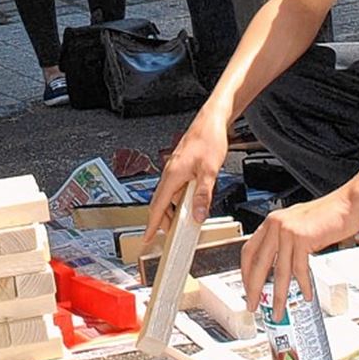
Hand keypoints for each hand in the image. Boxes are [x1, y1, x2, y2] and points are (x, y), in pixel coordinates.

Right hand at [143, 103, 228, 242]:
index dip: (151, 224)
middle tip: (173, 235)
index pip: (158, 206)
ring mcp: (175, 169)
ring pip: (170, 196)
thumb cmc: (208, 140)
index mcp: (172, 176)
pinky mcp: (182, 166)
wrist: (212, 121)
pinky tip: (193, 201)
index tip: (146, 237)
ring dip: (174, 210)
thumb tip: (197, 215)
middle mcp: (170, 173)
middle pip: (161, 203)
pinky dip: (180, 199)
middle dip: (164, 221)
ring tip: (186, 221)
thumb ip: (203, 195)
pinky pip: (177, 188)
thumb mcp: (209, 171)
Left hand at [241, 188, 358, 319]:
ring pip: (279, 271)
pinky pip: (299, 269)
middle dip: (254, 288)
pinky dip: (302, 285)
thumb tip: (278, 264)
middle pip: (258, 263)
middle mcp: (276, 225)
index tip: (247, 287)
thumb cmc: (326, 215)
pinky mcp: (302, 238)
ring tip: (278, 310)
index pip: (249, 250)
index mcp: (271, 222)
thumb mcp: (297, 224)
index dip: (246, 271)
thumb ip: (284, 240)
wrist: (346, 205)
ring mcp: (288, 231)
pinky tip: (306, 294)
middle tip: (253, 304)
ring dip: (278, 295)